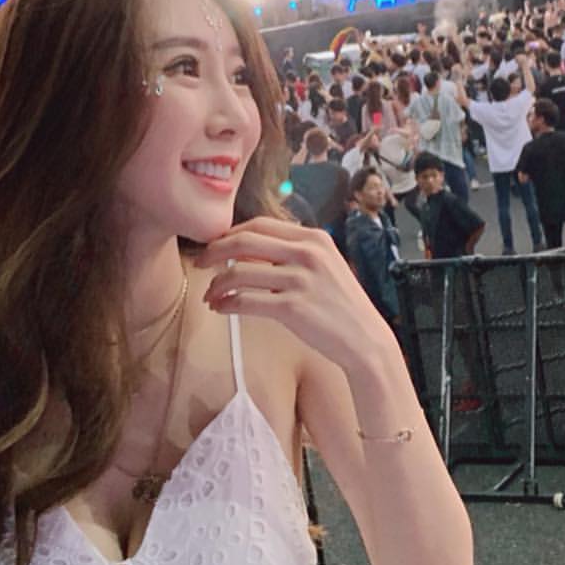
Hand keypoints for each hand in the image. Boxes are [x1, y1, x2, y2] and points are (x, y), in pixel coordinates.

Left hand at [199, 218, 397, 371]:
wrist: (365, 340)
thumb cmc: (340, 306)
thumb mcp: (324, 266)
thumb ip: (293, 253)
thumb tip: (247, 250)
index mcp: (314, 238)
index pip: (260, 224)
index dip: (231, 233)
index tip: (215, 245)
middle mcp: (308, 253)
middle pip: (245, 241)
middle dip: (214, 251)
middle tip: (199, 263)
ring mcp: (301, 280)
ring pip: (240, 272)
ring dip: (217, 284)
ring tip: (210, 295)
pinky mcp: (293, 308)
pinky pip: (246, 300)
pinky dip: (227, 304)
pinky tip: (221, 308)